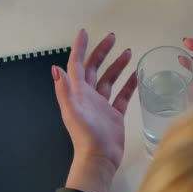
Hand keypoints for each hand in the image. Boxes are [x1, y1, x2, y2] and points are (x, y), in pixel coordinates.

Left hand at [52, 29, 136, 191]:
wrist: (99, 159)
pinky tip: (137, 76)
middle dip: (102, 52)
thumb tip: (55, 68)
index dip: (80, 48)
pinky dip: (129, 85)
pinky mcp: (115, 115)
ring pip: (110, 79)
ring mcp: (102, 105)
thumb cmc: (85, 137)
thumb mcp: (72, 111)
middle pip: (94, 68)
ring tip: (128, 53)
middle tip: (112, 38)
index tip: (85, 32)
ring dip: (117, 66)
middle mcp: (89, 96)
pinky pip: (123, 95)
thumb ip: (64, 90)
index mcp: (78, 93)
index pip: (77, 65)